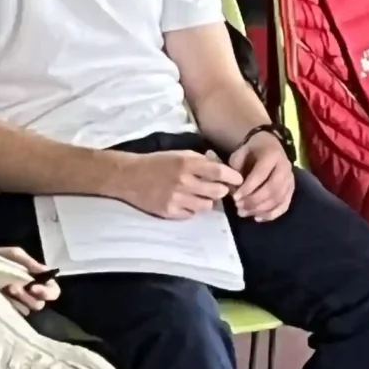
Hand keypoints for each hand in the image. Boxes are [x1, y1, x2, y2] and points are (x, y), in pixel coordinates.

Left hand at [0, 245, 59, 311]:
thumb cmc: (0, 257)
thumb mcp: (14, 254)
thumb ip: (29, 262)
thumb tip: (45, 269)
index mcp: (37, 279)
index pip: (53, 291)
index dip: (47, 291)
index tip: (33, 287)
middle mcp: (31, 293)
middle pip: (40, 304)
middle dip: (28, 297)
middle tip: (14, 287)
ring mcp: (18, 302)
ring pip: (27, 309)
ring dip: (18, 299)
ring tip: (6, 288)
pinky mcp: (6, 308)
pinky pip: (14, 313)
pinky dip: (9, 305)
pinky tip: (1, 295)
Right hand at [112, 150, 241, 220]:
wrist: (129, 177)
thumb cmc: (157, 162)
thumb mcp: (179, 154)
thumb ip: (200, 161)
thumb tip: (221, 168)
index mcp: (187, 163)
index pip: (219, 172)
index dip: (233, 177)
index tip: (239, 180)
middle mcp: (184, 181)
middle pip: (217, 192)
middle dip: (222, 191)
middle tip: (220, 189)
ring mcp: (176, 198)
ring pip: (207, 205)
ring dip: (207, 201)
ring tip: (200, 195)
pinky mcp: (169, 212)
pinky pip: (191, 214)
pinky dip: (192, 209)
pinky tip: (186, 202)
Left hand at [228, 131, 296, 222]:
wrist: (269, 146)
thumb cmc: (252, 151)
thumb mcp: (240, 153)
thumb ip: (235, 169)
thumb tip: (233, 189)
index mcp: (272, 155)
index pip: (261, 174)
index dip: (248, 188)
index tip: (234, 197)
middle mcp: (285, 167)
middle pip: (272, 189)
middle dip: (254, 200)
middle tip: (239, 206)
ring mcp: (290, 179)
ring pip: (278, 199)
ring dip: (260, 209)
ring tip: (244, 212)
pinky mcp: (291, 190)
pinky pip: (284, 205)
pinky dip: (271, 214)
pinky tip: (257, 217)